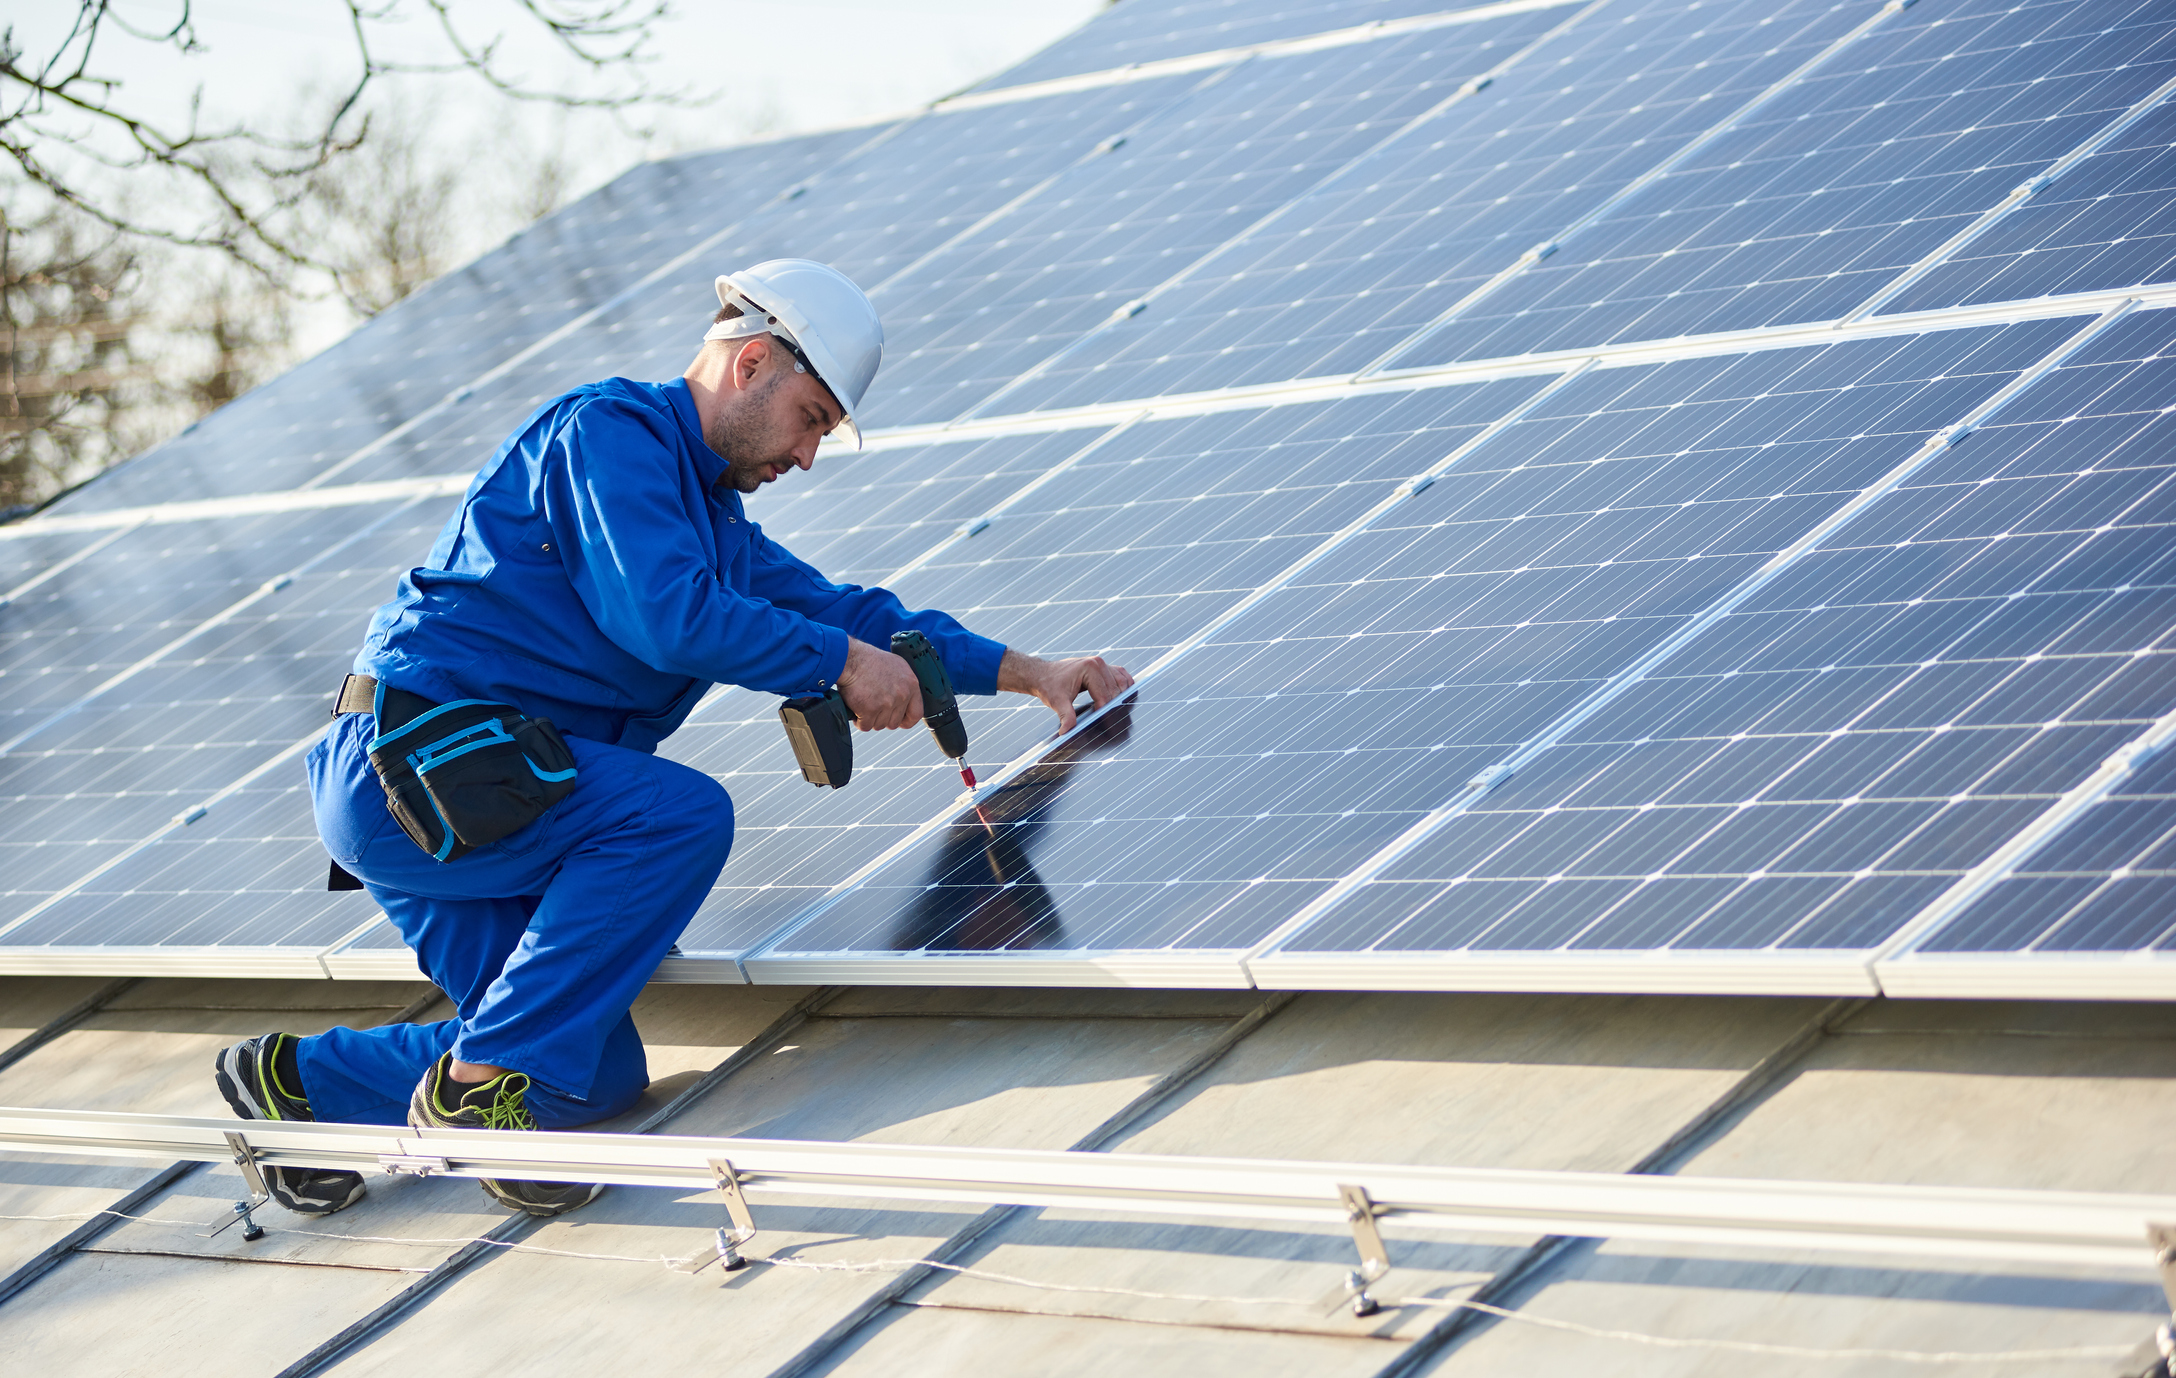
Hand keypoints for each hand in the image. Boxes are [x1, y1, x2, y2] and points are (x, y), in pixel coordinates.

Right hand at [838, 638, 921, 730]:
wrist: (850, 659)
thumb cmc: (868, 660)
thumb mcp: (895, 666)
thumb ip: (902, 685)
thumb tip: (902, 700)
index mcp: (911, 684)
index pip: (916, 713)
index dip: (907, 720)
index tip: (900, 722)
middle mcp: (902, 694)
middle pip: (895, 722)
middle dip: (883, 718)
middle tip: (873, 708)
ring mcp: (887, 703)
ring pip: (879, 725)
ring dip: (870, 719)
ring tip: (863, 704)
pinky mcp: (870, 709)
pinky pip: (865, 725)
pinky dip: (859, 721)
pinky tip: (856, 708)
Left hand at [998, 648, 1134, 734]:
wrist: (1044, 675)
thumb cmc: (1049, 686)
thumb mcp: (1057, 702)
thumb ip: (1066, 716)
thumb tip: (1066, 732)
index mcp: (1089, 668)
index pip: (1104, 696)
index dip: (1104, 712)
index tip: (1103, 725)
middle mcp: (1098, 663)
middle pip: (1115, 691)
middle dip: (1113, 707)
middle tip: (1111, 723)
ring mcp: (1102, 663)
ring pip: (1122, 683)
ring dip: (1121, 698)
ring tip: (1115, 713)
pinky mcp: (1103, 667)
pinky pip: (1121, 676)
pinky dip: (1124, 687)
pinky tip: (1122, 698)